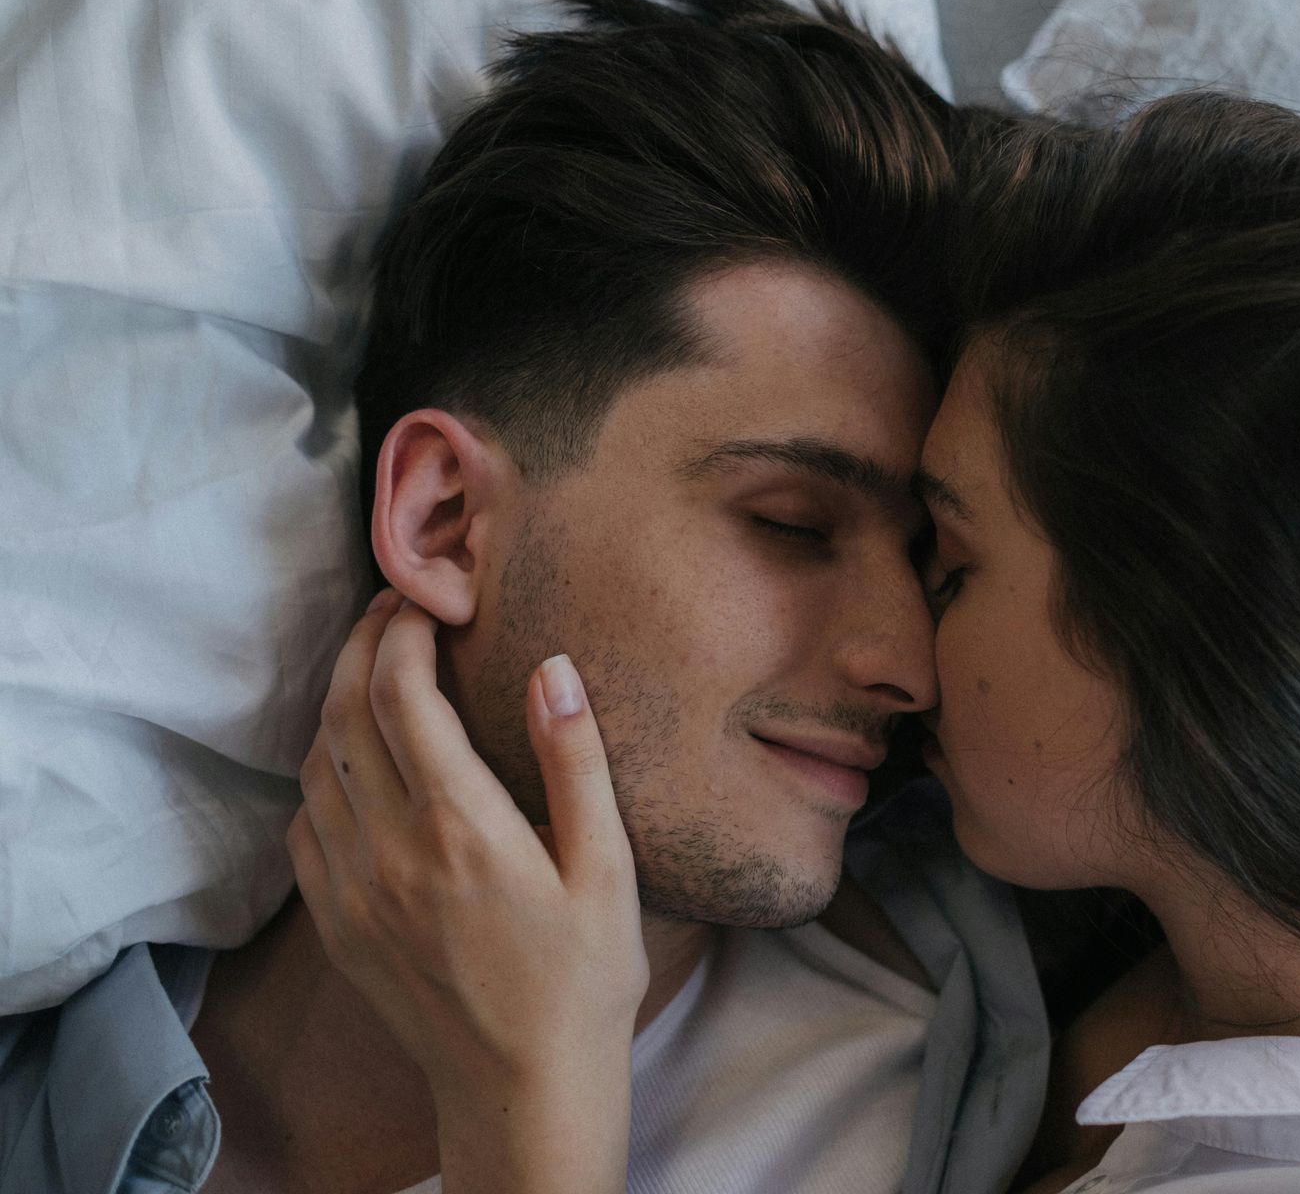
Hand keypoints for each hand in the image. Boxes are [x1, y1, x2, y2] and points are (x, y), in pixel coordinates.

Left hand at [288, 590, 643, 1193]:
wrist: (522, 1088)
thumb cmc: (582, 980)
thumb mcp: (607, 869)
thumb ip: (576, 763)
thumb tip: (553, 669)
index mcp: (461, 826)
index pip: (402, 695)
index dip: (405, 631)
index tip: (430, 597)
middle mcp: (390, 849)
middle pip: (345, 714)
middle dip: (363, 645)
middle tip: (394, 607)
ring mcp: (352, 889)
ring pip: (316, 764)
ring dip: (337, 701)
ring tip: (373, 666)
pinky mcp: (336, 923)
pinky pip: (304, 824)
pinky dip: (320, 770)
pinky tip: (352, 759)